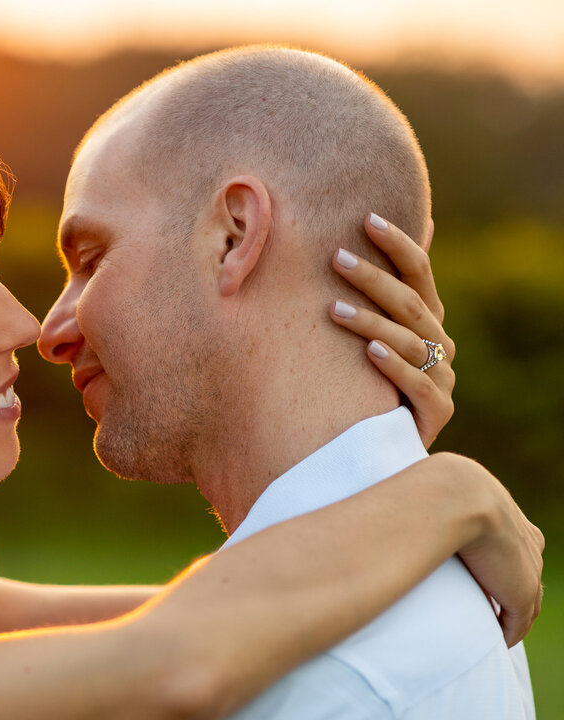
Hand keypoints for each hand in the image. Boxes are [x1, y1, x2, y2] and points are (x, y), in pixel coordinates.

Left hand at [328, 213, 454, 447]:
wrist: (390, 444)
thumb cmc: (377, 381)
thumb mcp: (381, 333)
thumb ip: (388, 290)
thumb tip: (407, 228)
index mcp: (429, 320)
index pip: (419, 272)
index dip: (397, 244)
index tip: (367, 218)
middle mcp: (440, 344)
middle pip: (409, 303)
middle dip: (373, 279)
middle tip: (337, 257)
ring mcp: (442, 377)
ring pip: (409, 342)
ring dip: (371, 323)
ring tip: (333, 308)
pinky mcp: (436, 411)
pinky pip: (416, 385)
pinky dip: (394, 368)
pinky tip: (370, 353)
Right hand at [442, 454, 544, 645]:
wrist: (454, 497)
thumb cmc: (430, 491)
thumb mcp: (436, 498)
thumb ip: (430, 508)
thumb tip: (400, 501)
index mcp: (506, 513)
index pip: (514, 547)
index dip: (500, 566)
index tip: (482, 582)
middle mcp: (525, 539)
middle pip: (526, 574)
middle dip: (513, 594)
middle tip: (493, 612)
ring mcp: (527, 566)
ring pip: (527, 599)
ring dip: (511, 617)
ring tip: (494, 632)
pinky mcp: (521, 590)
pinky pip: (519, 620)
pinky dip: (509, 632)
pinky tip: (497, 641)